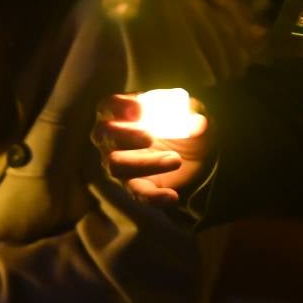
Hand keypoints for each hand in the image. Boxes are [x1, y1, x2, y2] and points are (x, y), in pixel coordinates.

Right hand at [97, 93, 211, 206]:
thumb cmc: (179, 124)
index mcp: (121, 113)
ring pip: (116, 166)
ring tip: (174, 160)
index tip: (139, 109)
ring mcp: (120, 164)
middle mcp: (112, 139)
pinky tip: (172, 195)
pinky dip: (153, 196)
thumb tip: (198, 123)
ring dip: (143, 163)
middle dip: (125, 135)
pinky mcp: (134, 186)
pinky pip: (137, 193)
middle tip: (149, 136)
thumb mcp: (189, 115)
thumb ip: (192, 115)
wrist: (191, 155)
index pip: (108, 106)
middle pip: (104, 135)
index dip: (119, 106)